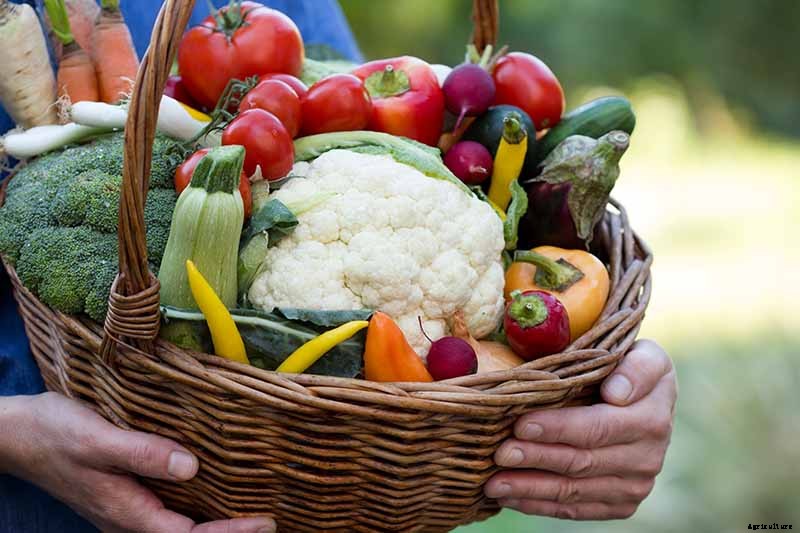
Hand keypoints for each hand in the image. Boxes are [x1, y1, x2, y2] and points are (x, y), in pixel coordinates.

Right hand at [0, 392, 276, 532]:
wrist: (19, 435)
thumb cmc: (56, 434)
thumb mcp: (99, 439)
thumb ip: (143, 454)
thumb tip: (192, 466)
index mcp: (127, 512)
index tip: (264, 523)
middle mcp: (130, 518)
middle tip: (268, 521)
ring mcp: (127, 509)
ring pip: (179, 526)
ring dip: (215, 522)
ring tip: (251, 509)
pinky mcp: (126, 495)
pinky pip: (168, 509)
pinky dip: (196, 506)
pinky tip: (211, 489)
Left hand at [485, 339, 676, 519]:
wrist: (646, 400)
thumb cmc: (629, 366)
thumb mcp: (643, 353)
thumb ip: (637, 368)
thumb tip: (616, 394)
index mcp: (652, 416)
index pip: (598, 426)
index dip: (558, 428)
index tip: (522, 424)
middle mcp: (649, 456)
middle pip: (581, 461)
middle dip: (536, 458)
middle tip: (500, 454)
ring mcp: (635, 485)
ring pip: (574, 491)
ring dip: (530, 488)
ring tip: (494, 483)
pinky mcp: (621, 505)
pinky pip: (576, 510)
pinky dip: (540, 505)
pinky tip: (510, 497)